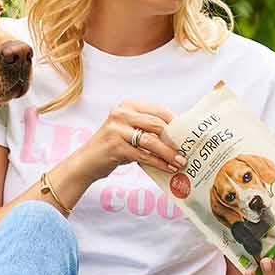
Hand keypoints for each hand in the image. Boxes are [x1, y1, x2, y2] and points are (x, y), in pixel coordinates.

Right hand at [69, 100, 185, 181]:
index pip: (158, 111)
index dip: (176, 122)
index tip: (188, 134)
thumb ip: (147, 129)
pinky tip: (168, 168)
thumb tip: (177, 136)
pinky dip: (158, 163)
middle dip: (174, 139)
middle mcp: (121, 114)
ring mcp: (117, 130)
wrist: (86, 161)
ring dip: (169, 153)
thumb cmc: (112, 146)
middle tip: (188, 150)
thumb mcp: (128, 131)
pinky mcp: (115, 146)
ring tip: (181, 161)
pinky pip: (144, 155)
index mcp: (127, 106)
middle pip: (157, 124)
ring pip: (151, 141)